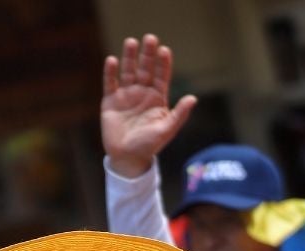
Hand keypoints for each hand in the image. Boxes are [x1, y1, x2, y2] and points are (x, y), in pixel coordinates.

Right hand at [101, 34, 197, 177]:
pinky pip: (110, 83)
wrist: (128, 157)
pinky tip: (112, 60)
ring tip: (131, 42)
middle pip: (145, 69)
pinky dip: (110, 72)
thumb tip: (193, 98)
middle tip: (150, 38)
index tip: (165, 50)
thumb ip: (179, 114)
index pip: (161, 76)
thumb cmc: (150, 145)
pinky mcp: (110, 101)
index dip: (163, 64)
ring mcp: (126, 95)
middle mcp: (142, 93)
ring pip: (128, 72)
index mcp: (158, 98)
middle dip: (148, 55)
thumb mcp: (167, 130)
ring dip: (129, 57)